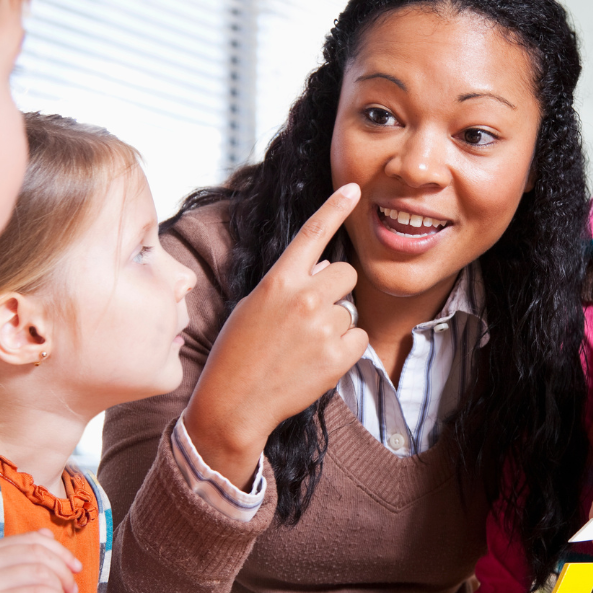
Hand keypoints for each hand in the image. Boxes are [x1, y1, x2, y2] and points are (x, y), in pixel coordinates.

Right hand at [184, 183, 369, 486]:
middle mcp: (304, 297)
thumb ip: (290, 283)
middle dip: (336, 289)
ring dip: (336, 325)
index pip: (312, 234)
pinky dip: (345, 349)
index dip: (335, 207)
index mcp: (278, 281)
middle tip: (311, 315)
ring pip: (351, 310)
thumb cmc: (238, 353)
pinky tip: (317, 361)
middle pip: (345, 272)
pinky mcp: (337, 355)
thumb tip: (328, 265)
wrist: (234, 404)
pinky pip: (359, 338)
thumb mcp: (255, 307)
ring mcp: (322, 326)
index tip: (354, 188)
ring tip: (303, 346)